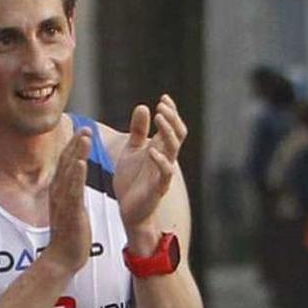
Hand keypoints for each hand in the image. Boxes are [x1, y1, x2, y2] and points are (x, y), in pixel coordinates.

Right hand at [45, 128, 92, 273]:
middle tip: (86, 127)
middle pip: (67, 163)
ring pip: (70, 172)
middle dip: (76, 144)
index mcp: (61, 190)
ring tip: (85, 137)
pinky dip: (76, 175)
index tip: (84, 131)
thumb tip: (76, 181)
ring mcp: (63, 201)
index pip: (67, 163)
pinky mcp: (70, 211)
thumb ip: (72, 192)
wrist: (63, 257)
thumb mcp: (71, 207)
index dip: (74, 146)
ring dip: (77, 153)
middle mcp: (59, 192)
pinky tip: (81, 162)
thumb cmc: (70, 233)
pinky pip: (73, 190)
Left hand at [114, 95, 186, 247]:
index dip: (171, 112)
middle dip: (172, 118)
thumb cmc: (132, 180)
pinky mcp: (158, 187)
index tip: (164, 98)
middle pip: (178, 134)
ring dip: (168, 132)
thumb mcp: (131, 150)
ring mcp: (163, 172)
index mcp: (160, 148)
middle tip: (162, 105)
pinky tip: (151, 150)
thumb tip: (143, 106)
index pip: (172, 126)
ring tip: (159, 117)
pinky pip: (165, 172)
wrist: (129, 210)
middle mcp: (166, 158)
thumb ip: (138, 131)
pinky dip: (160, 160)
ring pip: (174, 149)